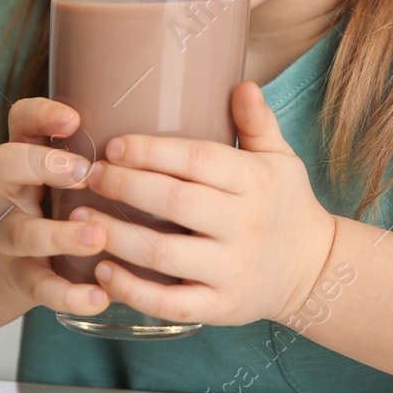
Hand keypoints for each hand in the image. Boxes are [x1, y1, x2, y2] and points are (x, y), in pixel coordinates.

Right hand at [0, 97, 112, 318]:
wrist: (22, 266)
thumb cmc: (64, 204)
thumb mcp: (74, 170)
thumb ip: (106, 149)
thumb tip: (182, 126)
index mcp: (27, 154)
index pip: (20, 120)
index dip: (40, 114)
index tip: (74, 118)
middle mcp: (11, 190)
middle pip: (5, 164)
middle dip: (44, 165)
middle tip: (84, 172)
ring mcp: (11, 235)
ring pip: (22, 232)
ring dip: (60, 234)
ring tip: (96, 235)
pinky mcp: (21, 277)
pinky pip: (38, 286)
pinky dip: (68, 294)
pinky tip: (100, 296)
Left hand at [68, 80, 337, 326]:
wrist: (314, 271)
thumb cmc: (285, 205)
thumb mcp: (281, 159)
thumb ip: (257, 124)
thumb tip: (242, 84)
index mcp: (256, 182)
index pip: (199, 160)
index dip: (152, 151)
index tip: (113, 145)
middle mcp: (245, 226)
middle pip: (175, 202)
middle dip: (125, 186)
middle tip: (88, 175)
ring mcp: (232, 270)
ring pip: (164, 255)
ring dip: (116, 236)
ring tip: (78, 220)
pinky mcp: (221, 308)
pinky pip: (170, 304)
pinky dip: (132, 290)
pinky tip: (102, 271)